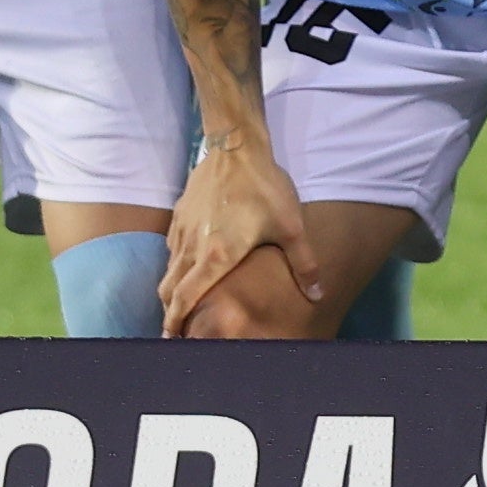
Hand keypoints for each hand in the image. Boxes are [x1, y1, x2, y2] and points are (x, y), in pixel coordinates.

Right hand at [164, 134, 326, 330]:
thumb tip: (318, 295)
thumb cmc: (264, 188)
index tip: (172, 340)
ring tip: (179, 304)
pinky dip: (174, 264)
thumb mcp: (291, 227)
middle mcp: (191, 247)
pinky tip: (187, 264)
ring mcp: (182, 230)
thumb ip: (304, 264)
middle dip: (169, 313)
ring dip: (172, 290)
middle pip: (169, 290)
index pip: (185, 299)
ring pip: (169, 269)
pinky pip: (171, 248)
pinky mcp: (179, 214)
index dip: (175, 323)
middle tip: (175, 331)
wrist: (236, 146)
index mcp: (215, 257)